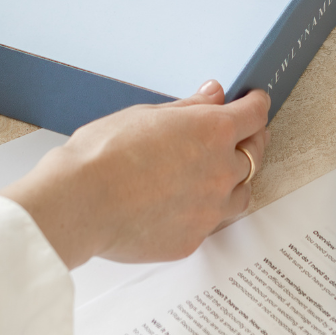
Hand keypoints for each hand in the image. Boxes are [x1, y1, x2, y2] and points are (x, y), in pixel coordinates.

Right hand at [1, 81, 270, 268]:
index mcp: (213, 132)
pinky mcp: (193, 240)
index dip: (255, 104)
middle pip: (256, 154)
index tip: (253, 102)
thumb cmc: (103, 154)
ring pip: (241, 194)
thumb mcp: (146, 115)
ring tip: (213, 175)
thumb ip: (189, 108)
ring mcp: (210, 210)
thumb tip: (214, 94)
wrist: (80, 203)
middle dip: (251, 140)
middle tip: (238, 136)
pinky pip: (208, 223)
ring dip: (234, 181)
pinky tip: (179, 204)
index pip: (255, 113)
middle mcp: (221, 171)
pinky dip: (201, 211)